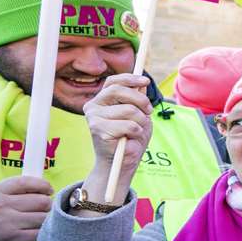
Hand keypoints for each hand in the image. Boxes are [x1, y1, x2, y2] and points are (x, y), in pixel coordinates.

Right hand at [0, 176, 53, 240]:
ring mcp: (8, 224)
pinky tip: (36, 230)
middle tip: (45, 207)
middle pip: (41, 201)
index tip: (48, 189)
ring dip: (47, 219)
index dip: (42, 185)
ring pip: (44, 218)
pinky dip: (42, 231)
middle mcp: (2, 207)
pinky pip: (39, 234)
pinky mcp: (14, 239)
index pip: (25, 183)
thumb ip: (16, 191)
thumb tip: (42, 189)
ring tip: (40, 219)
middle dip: (47, 204)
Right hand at [82, 74, 151, 196]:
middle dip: (141, 100)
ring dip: (140, 121)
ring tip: (136, 130)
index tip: (146, 81)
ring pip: (129, 110)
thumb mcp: (138, 115)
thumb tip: (142, 83)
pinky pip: (129, 125)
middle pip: (120, 91)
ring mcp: (93, 117)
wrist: (122, 162)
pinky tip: (130, 138)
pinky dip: (136, 132)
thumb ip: (138, 100)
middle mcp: (93, 106)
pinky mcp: (98, 129)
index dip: (130, 79)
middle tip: (148, 112)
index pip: (113, 81)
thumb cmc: (130, 138)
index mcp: (101, 100)